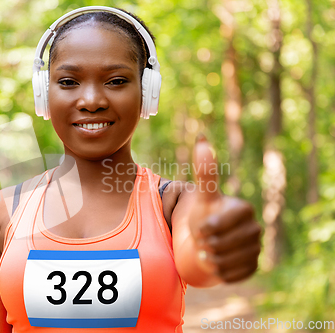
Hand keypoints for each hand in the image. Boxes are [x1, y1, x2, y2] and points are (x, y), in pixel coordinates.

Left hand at [189, 135, 261, 282]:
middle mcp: (255, 228)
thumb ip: (204, 171)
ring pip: (222, 262)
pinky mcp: (254, 267)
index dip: (201, 230)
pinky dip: (218, 272)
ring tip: (208, 251)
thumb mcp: (202, 195)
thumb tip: (201, 137)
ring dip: (209, 259)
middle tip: (203, 240)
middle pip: (218, 246)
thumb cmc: (204, 215)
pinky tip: (216, 262)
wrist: (208, 241)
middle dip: (204, 245)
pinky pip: (229, 275)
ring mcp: (256, 248)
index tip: (200, 227)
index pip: (214, 227)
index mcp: (244, 209)